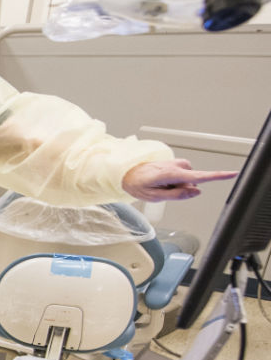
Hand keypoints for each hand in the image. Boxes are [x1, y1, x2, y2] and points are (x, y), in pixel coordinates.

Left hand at [122, 159, 237, 201]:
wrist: (127, 172)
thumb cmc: (138, 184)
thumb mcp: (155, 196)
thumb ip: (177, 195)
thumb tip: (196, 191)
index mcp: (172, 174)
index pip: (200, 177)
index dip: (217, 176)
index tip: (232, 174)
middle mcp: (177, 166)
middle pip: (192, 184)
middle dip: (181, 190)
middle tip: (162, 190)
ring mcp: (177, 163)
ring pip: (187, 181)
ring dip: (176, 185)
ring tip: (160, 185)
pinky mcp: (176, 163)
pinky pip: (182, 177)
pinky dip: (175, 181)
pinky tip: (162, 181)